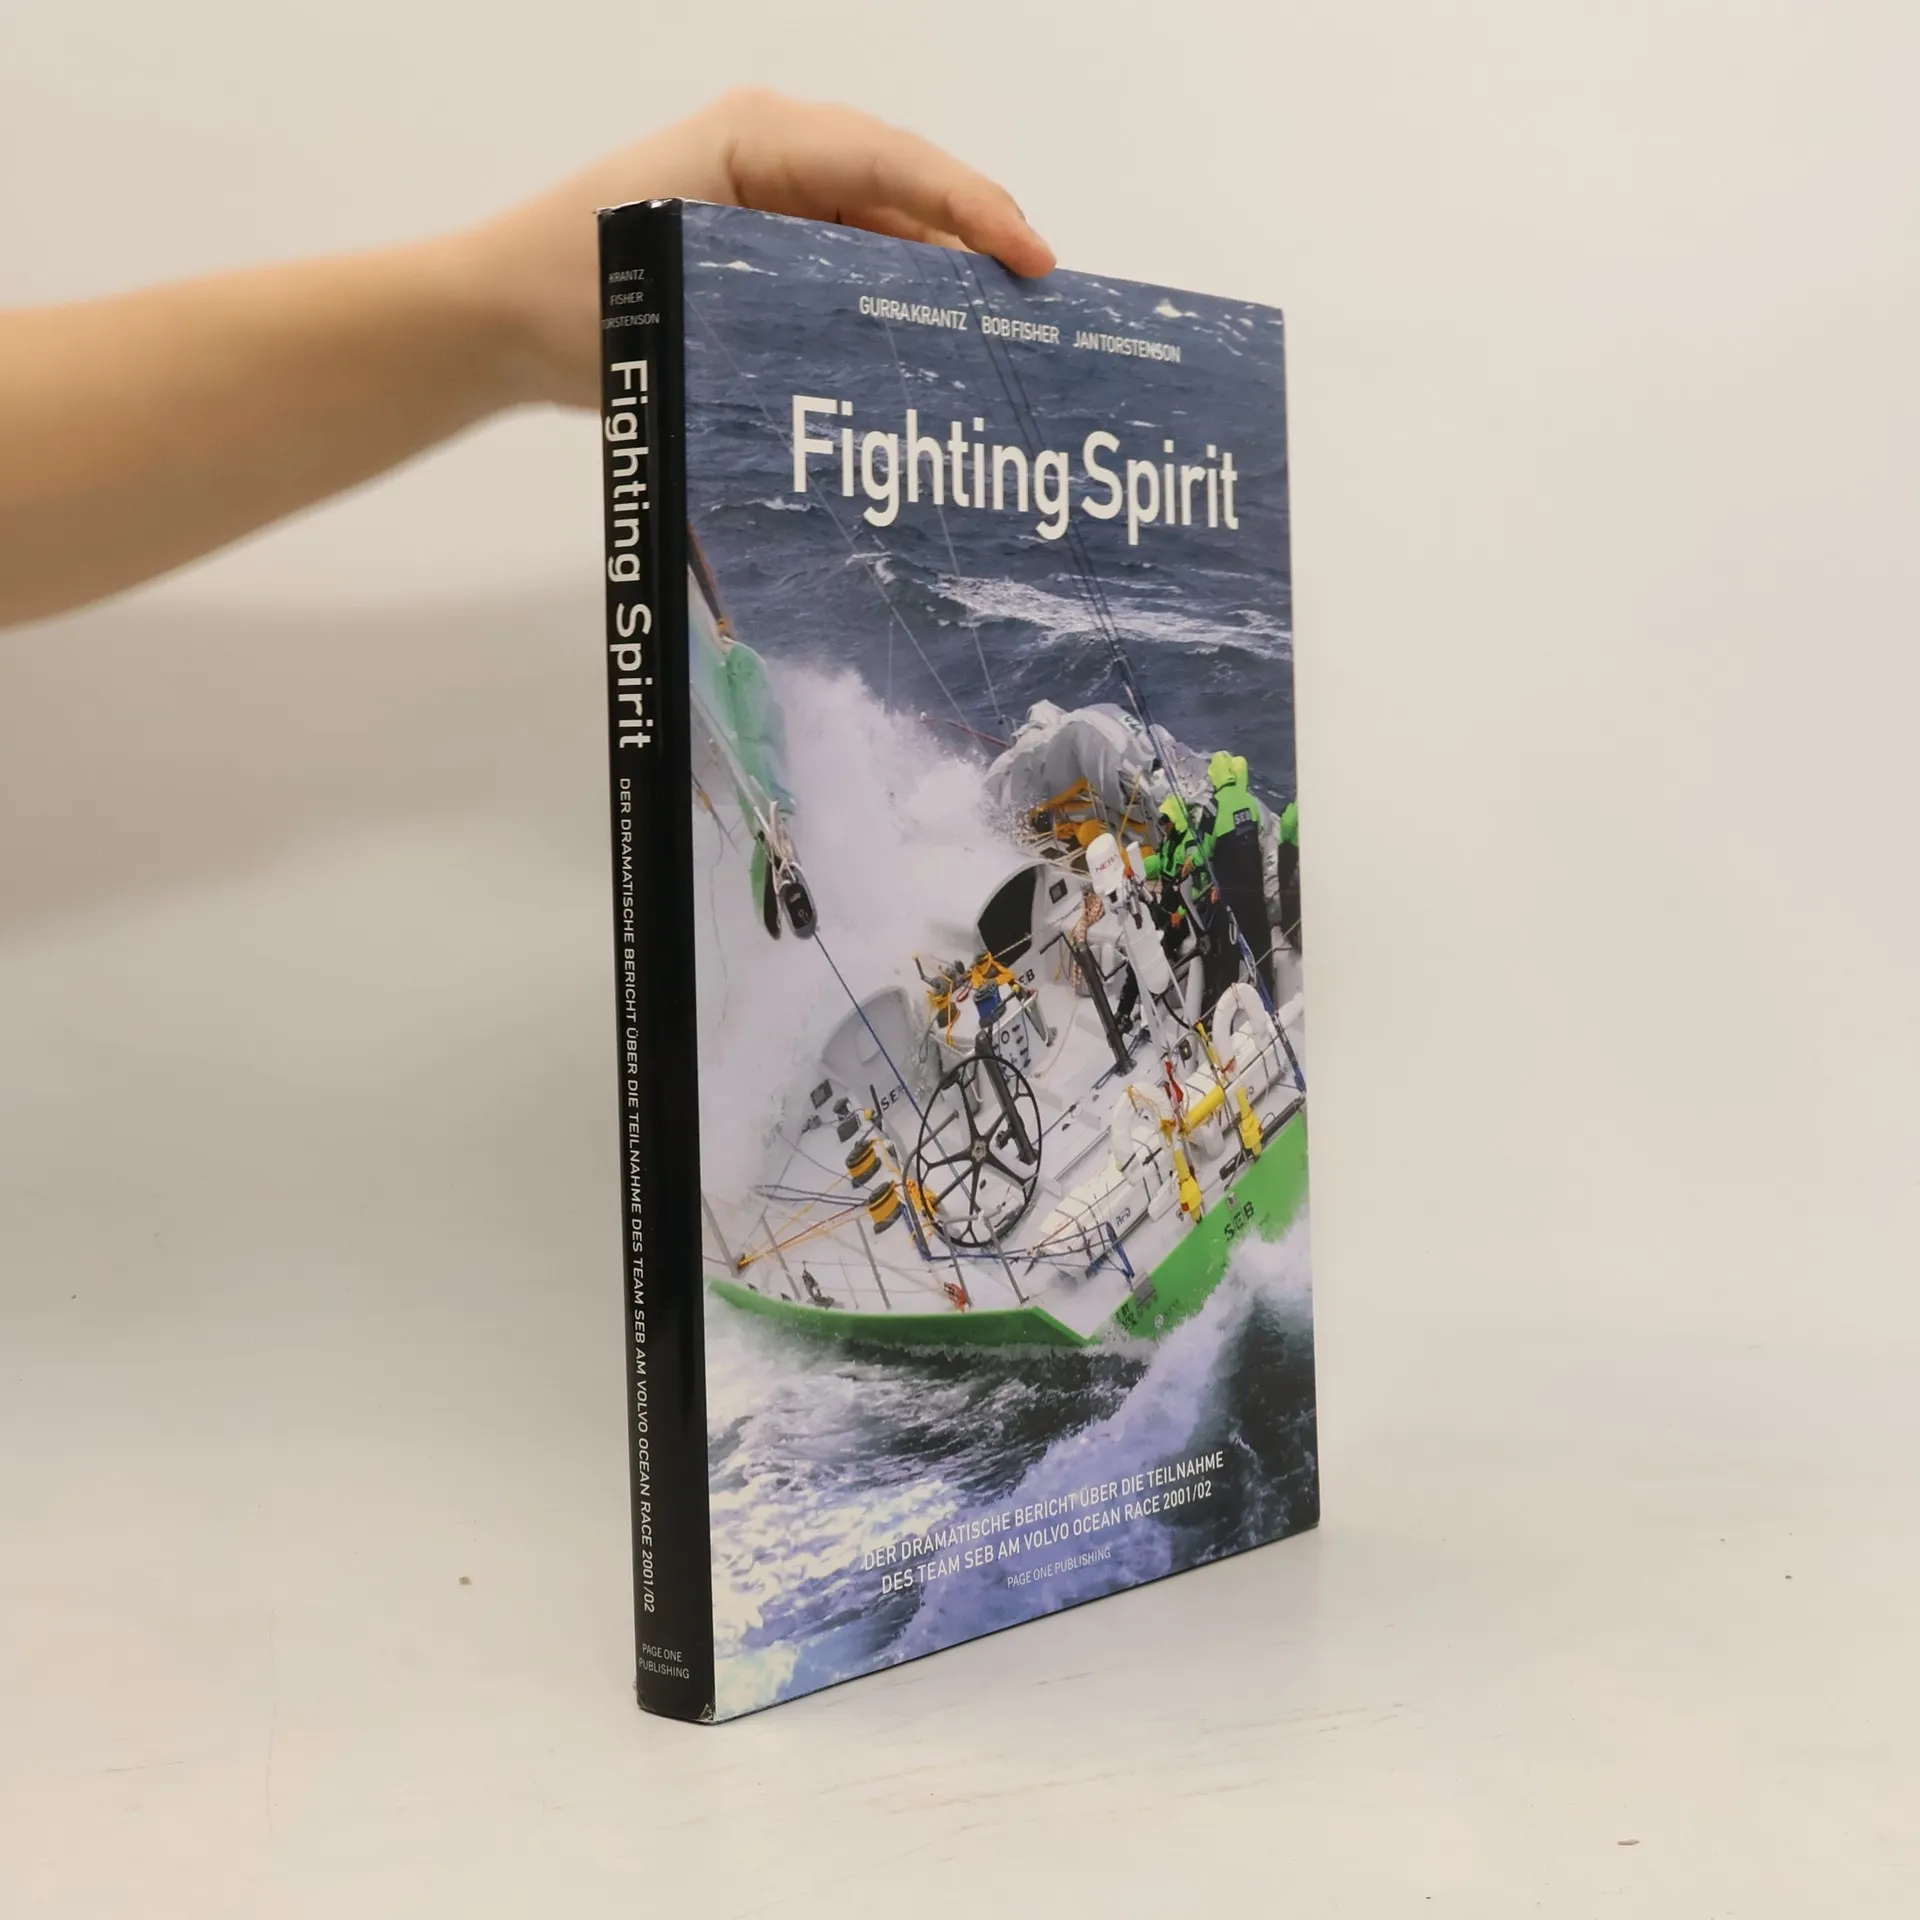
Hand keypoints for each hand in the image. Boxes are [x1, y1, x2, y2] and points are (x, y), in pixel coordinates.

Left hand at [458, 89, 1055, 408]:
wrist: (496, 315)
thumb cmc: (567, 288)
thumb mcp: (682, 282)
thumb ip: (785, 294)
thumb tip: (894, 344)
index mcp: (758, 139)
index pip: (892, 163)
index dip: (974, 209)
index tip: (1033, 261)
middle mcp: (776, 157)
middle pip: (906, 193)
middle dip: (978, 246)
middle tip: (1042, 312)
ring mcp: (772, 201)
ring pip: (888, 235)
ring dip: (943, 285)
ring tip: (1004, 343)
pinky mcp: (765, 249)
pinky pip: (852, 268)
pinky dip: (895, 306)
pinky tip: (932, 357)